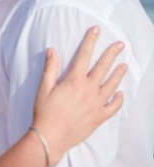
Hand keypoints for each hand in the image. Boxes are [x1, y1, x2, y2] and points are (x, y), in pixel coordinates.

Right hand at [32, 26, 125, 158]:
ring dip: (119, 74)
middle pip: (103, 67)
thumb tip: (52, 50)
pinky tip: (120, 94)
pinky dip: (119, 99)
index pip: (84, 55)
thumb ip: (50, 68)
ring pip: (112, 85)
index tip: (96, 30)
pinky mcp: (99, 117)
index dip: (90, 41)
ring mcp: (96, 103)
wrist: (51, 137)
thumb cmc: (44, 112)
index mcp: (74, 81)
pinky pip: (114, 106)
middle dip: (112, 54)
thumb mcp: (43, 88)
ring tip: (124, 66)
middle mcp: (89, 90)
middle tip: (120, 45)